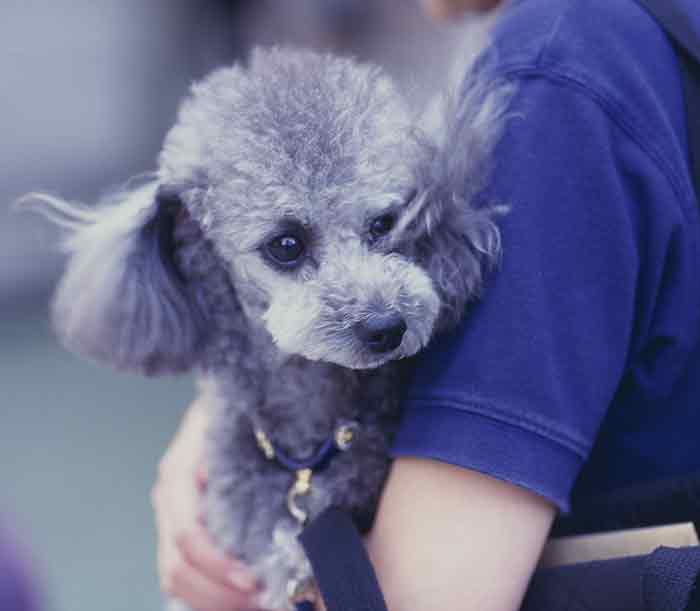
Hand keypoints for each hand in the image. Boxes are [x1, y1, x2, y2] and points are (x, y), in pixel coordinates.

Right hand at [151, 399, 259, 610]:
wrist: (228, 405)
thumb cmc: (242, 413)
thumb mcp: (242, 423)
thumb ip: (245, 451)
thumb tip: (269, 492)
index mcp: (180, 472)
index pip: (188, 535)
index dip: (218, 566)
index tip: (255, 581)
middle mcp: (169, 498)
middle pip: (177, 567)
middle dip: (220, 595)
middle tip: (265, 601)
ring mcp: (170, 516)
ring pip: (175, 579)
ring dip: (216, 601)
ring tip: (259, 601)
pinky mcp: (180, 530)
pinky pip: (183, 577)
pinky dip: (211, 595)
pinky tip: (243, 597)